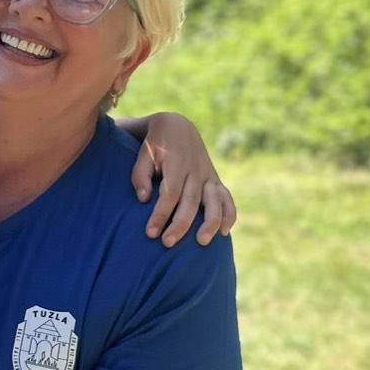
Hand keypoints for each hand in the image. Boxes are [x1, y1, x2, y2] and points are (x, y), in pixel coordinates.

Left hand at [130, 111, 236, 245]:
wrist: (177, 126)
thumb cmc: (155, 144)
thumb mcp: (144, 152)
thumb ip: (140, 174)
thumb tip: (144, 199)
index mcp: (177, 163)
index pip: (170, 193)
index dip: (161, 214)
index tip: (150, 232)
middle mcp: (196, 170)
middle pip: (191, 201)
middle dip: (180, 224)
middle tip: (167, 243)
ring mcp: (208, 175)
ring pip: (214, 201)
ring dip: (210, 222)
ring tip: (202, 242)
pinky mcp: (215, 179)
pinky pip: (227, 198)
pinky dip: (229, 214)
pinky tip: (224, 232)